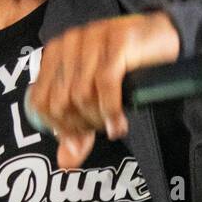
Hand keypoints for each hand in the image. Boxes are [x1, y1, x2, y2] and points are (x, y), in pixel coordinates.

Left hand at [27, 11, 179, 168]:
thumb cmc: (126, 70)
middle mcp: (69, 44)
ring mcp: (92, 40)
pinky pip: (105, 85)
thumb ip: (79, 130)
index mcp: (55, 54)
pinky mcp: (116, 41)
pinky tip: (119, 125)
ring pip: (81, 96)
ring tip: (112, 124)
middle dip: (81, 125)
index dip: (58, 127)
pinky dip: (111, 112)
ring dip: (98, 119)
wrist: (162, 38)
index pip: (39, 102)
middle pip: (59, 103)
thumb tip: (66, 163)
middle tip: (100, 129)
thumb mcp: (96, 101)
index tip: (79, 139)